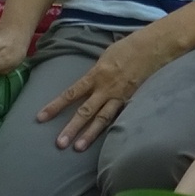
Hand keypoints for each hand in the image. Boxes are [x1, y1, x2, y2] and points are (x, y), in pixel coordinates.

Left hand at [39, 27, 178, 150]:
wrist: (153, 48)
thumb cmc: (128, 47)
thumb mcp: (105, 57)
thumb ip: (95, 73)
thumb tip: (87, 84)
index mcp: (96, 75)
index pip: (71, 93)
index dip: (55, 106)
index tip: (41, 117)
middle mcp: (106, 89)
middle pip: (85, 111)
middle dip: (71, 128)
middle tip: (59, 144)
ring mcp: (120, 97)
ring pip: (102, 119)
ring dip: (89, 135)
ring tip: (78, 148)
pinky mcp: (132, 102)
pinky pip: (119, 117)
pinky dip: (112, 130)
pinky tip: (106, 142)